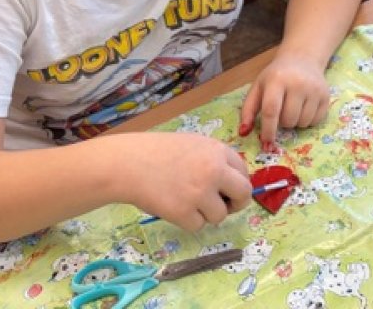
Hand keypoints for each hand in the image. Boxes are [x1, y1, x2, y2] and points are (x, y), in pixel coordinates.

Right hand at [116, 132, 250, 230]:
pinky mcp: (184, 212)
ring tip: (187, 202)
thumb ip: (214, 160)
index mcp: (218, 151)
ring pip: (220, 216)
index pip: (244, 172)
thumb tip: (232, 184)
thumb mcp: (193, 145)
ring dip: (207, 214)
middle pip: (244, 194)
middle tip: (224, 206)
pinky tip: (174, 207)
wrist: (128, 163)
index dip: (237, 184)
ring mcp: (200, 192)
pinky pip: (197, 226)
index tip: (229, 191)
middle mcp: (214, 170)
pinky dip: (187, 221)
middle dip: (236, 204)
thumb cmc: (157, 152)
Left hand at [239, 54, 330, 145]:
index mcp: (277, 80)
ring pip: (302, 123)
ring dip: (295, 122)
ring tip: (293, 107)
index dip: (268, 130)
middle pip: (288, 120)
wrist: (302, 59)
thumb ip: (248, 110)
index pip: (271, 110)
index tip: (266, 143)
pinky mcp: (326, 96)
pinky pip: (315, 121)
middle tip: (281, 110)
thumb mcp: (258, 87)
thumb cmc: (276, 76)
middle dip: (282, 123)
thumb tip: (243, 133)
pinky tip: (305, 107)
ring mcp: (314, 89)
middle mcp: (298, 83)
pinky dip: (308, 120)